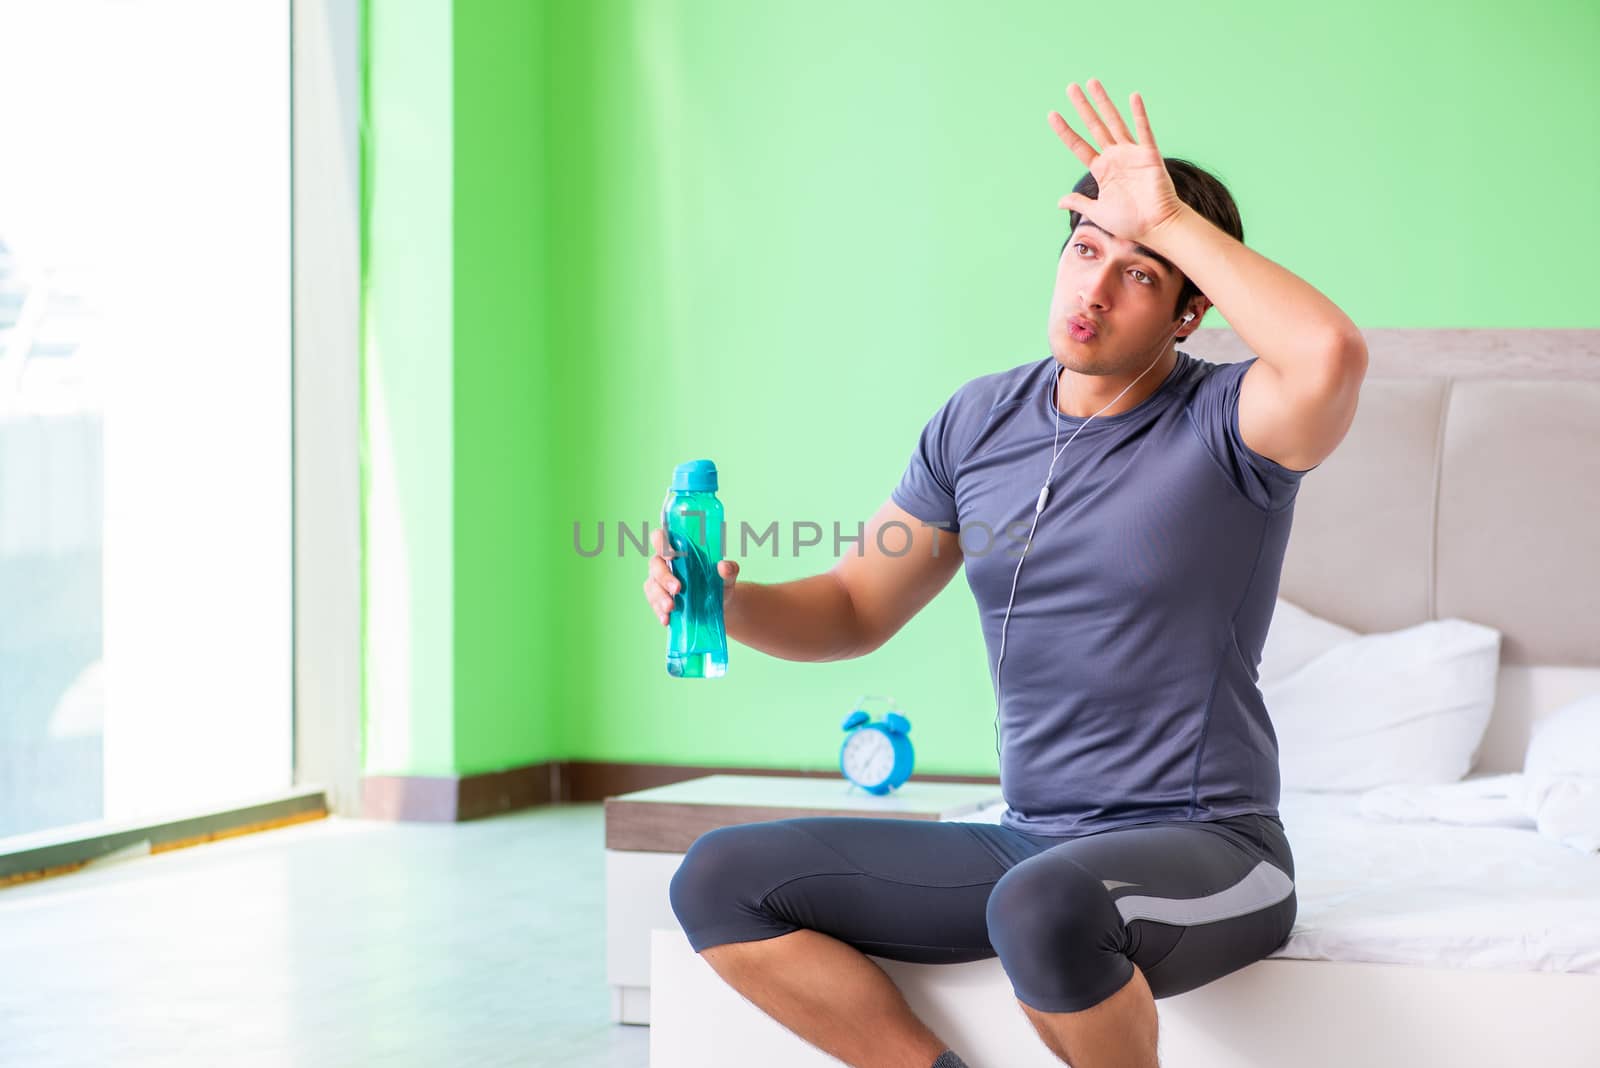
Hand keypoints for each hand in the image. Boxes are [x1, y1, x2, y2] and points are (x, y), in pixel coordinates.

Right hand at [644, 526, 739, 626]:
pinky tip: (667, 619)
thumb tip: (723, 566)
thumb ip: (729, 569)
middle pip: (655, 564)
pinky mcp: (659, 600)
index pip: (661, 538)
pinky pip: (654, 604)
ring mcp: (659, 583)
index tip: (672, 555)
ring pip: (652, 586)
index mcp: (678, 550)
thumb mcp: (727, 576)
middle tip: (678, 588)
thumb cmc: (719, 582)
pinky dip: (659, 612)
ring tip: (672, 608)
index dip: (662, 543)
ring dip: (660, 597)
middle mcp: (664, 564)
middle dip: (665, 577)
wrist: (720, 605)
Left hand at [1048, 79, 1184, 244]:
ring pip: (1114, 122)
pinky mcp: (1149, 155)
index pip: (1079, 146)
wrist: (1156, 227)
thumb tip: (1059, 201)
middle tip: (1070, 87)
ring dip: (1103, 102)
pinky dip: (1139, 114)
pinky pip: (1143, 131)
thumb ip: (1080, 203)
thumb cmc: (1130, 222)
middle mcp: (1115, 157)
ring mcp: (1131, 154)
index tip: (1052, 114)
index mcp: (1102, 170)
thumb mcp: (1098, 212)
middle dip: (1082, 107)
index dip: (1065, 131)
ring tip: (1092, 82)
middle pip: (1094, 126)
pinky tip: (1133, 97)